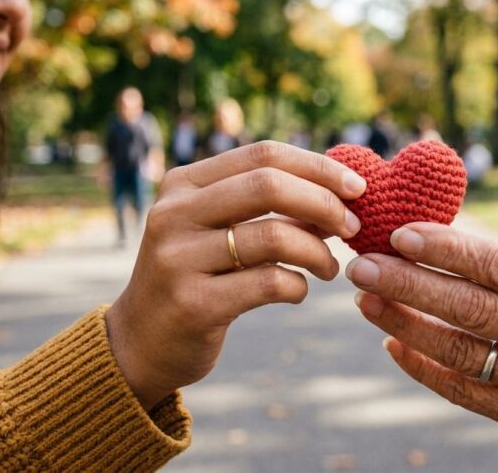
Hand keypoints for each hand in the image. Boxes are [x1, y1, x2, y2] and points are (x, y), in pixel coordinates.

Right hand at [106, 141, 366, 409]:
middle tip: (352, 227)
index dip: (318, 166)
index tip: (357, 187)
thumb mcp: (219, 231)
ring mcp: (178, 258)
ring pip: (274, 236)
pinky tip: (298, 291)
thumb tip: (341, 192)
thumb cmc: (197, 278)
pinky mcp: (193, 303)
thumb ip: (267, 208)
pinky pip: (268, 283)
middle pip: (268, 185)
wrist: (140, 344)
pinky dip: (297, 285)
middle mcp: (174, 214)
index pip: (263, 155)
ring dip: (318, 252)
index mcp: (183, 185)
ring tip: (329, 268)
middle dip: (324, 203)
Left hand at [346, 163, 497, 471]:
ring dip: (407, 325)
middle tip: (362, 261)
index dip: (452, 251)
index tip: (404, 231)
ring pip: (462, 353)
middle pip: (473, 310)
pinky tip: (394, 346)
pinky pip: (469, 394)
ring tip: (366, 298)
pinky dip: (427, 372)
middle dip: (411, 285)